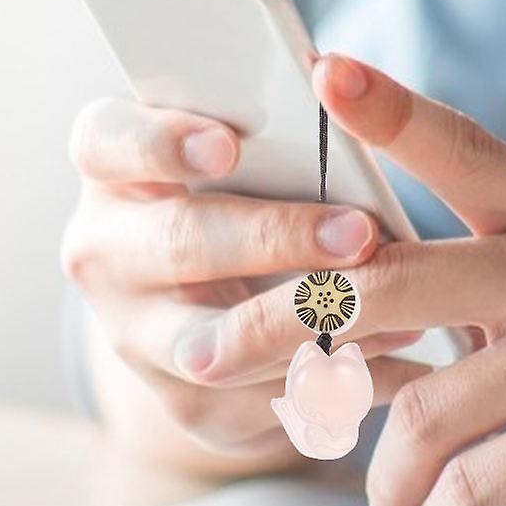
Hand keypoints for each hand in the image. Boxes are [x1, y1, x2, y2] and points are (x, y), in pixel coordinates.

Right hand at [61, 95, 429, 455]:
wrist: (217, 305)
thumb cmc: (247, 192)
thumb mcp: (245, 151)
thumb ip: (275, 129)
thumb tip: (348, 99)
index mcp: (111, 169)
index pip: (106, 142)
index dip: (161, 143)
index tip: (227, 146)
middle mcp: (105, 254)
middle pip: (177, 244)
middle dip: (275, 239)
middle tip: (359, 235)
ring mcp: (135, 338)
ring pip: (216, 344)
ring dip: (314, 329)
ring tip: (401, 312)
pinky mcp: (188, 405)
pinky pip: (264, 403)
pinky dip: (337, 385)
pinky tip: (400, 364)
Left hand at [204, 55, 505, 505]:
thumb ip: (490, 290)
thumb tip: (352, 327)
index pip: (466, 149)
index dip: (390, 108)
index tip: (322, 71)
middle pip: (383, 280)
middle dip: (279, 325)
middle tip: (210, 356)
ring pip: (419, 411)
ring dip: (383, 478)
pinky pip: (471, 485)